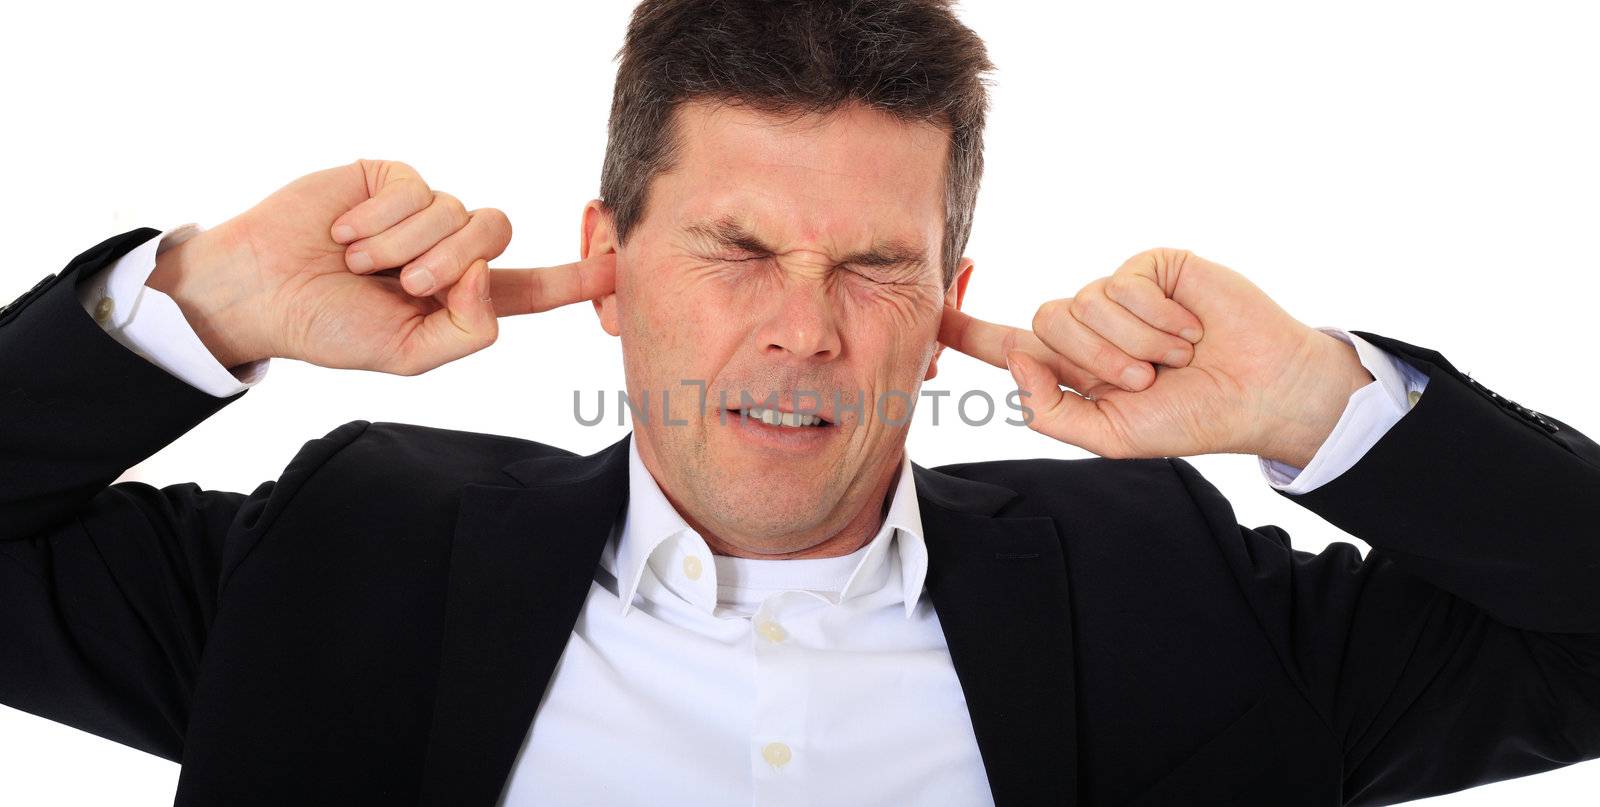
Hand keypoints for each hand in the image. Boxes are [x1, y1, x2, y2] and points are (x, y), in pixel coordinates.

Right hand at [147, 159, 615, 374]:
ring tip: (358, 262)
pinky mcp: (393, 181)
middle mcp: (450, 251)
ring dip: (405, 245)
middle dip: (449, 264)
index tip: (619, 265)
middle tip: (399, 284)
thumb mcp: (407, 356)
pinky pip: (418, 189)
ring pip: (459, 213)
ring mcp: (424, 212)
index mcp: (462, 299)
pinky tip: (345, 232)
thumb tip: (488, 273)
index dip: (577, 277)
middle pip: (496, 238)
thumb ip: (467, 331)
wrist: (259, 290)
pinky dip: (381, 219)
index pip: (532, 287)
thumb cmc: (329, 328)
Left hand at [938, 248, 1372, 465]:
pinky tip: (1190, 330)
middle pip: (1043, 325)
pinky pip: (1121, 284)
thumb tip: (1015, 358)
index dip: (964, 329)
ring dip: (1132, 343)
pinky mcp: (1149, 267)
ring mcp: (1117, 293)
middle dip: (1095, 361)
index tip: (927, 314)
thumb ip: (1052, 410)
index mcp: (1070, 368)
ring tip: (1174, 358)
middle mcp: (1086, 327)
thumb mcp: (1110, 436)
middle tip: (1146, 380)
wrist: (1260, 393)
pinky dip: (1156, 318)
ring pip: (1082, 304)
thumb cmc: (1190, 417)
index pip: (1004, 344)